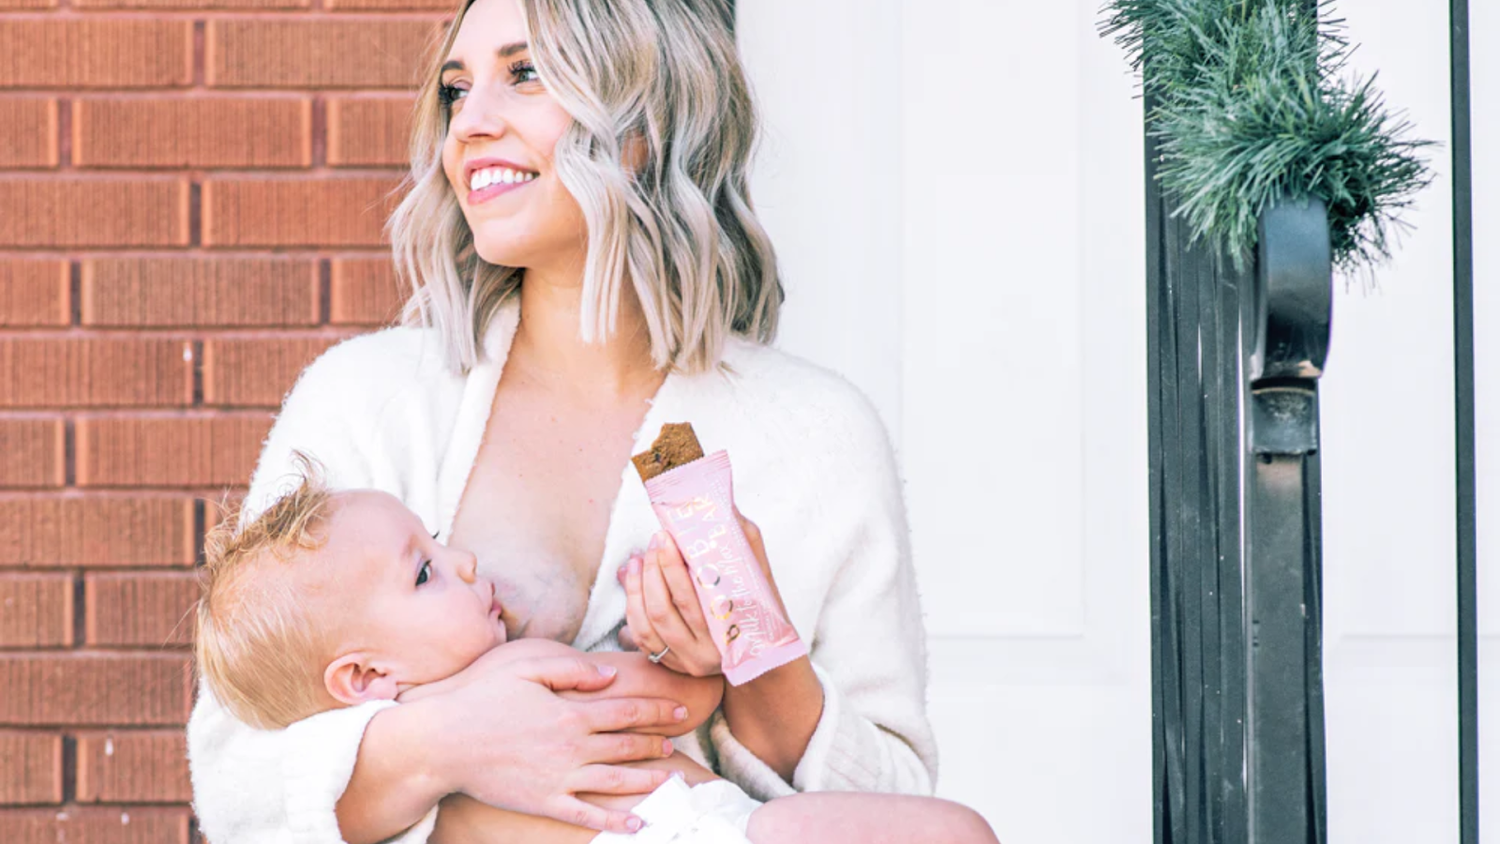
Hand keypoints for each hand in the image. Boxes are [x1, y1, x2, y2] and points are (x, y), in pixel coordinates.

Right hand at [417, 649, 687, 832]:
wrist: (445, 742)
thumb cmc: (483, 698)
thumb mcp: (527, 668)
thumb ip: (572, 669)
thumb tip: (609, 675)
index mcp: (572, 713)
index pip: (628, 712)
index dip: (658, 712)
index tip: (680, 712)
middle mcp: (572, 747)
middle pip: (628, 746)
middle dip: (656, 745)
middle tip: (675, 745)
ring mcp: (560, 778)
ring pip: (616, 782)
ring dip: (647, 780)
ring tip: (669, 778)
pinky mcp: (544, 802)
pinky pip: (587, 814)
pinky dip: (615, 821)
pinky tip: (638, 824)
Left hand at [618, 513, 786, 676]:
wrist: (763, 656)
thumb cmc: (761, 607)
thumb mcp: (760, 574)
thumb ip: (745, 540)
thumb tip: (723, 504)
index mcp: (729, 629)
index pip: (692, 596)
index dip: (673, 564)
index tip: (667, 536)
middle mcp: (707, 652)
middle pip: (665, 608)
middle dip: (653, 569)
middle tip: (654, 541)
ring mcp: (687, 661)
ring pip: (649, 624)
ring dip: (636, 587)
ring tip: (638, 559)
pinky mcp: (672, 666)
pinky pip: (641, 638)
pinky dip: (632, 607)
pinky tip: (633, 582)